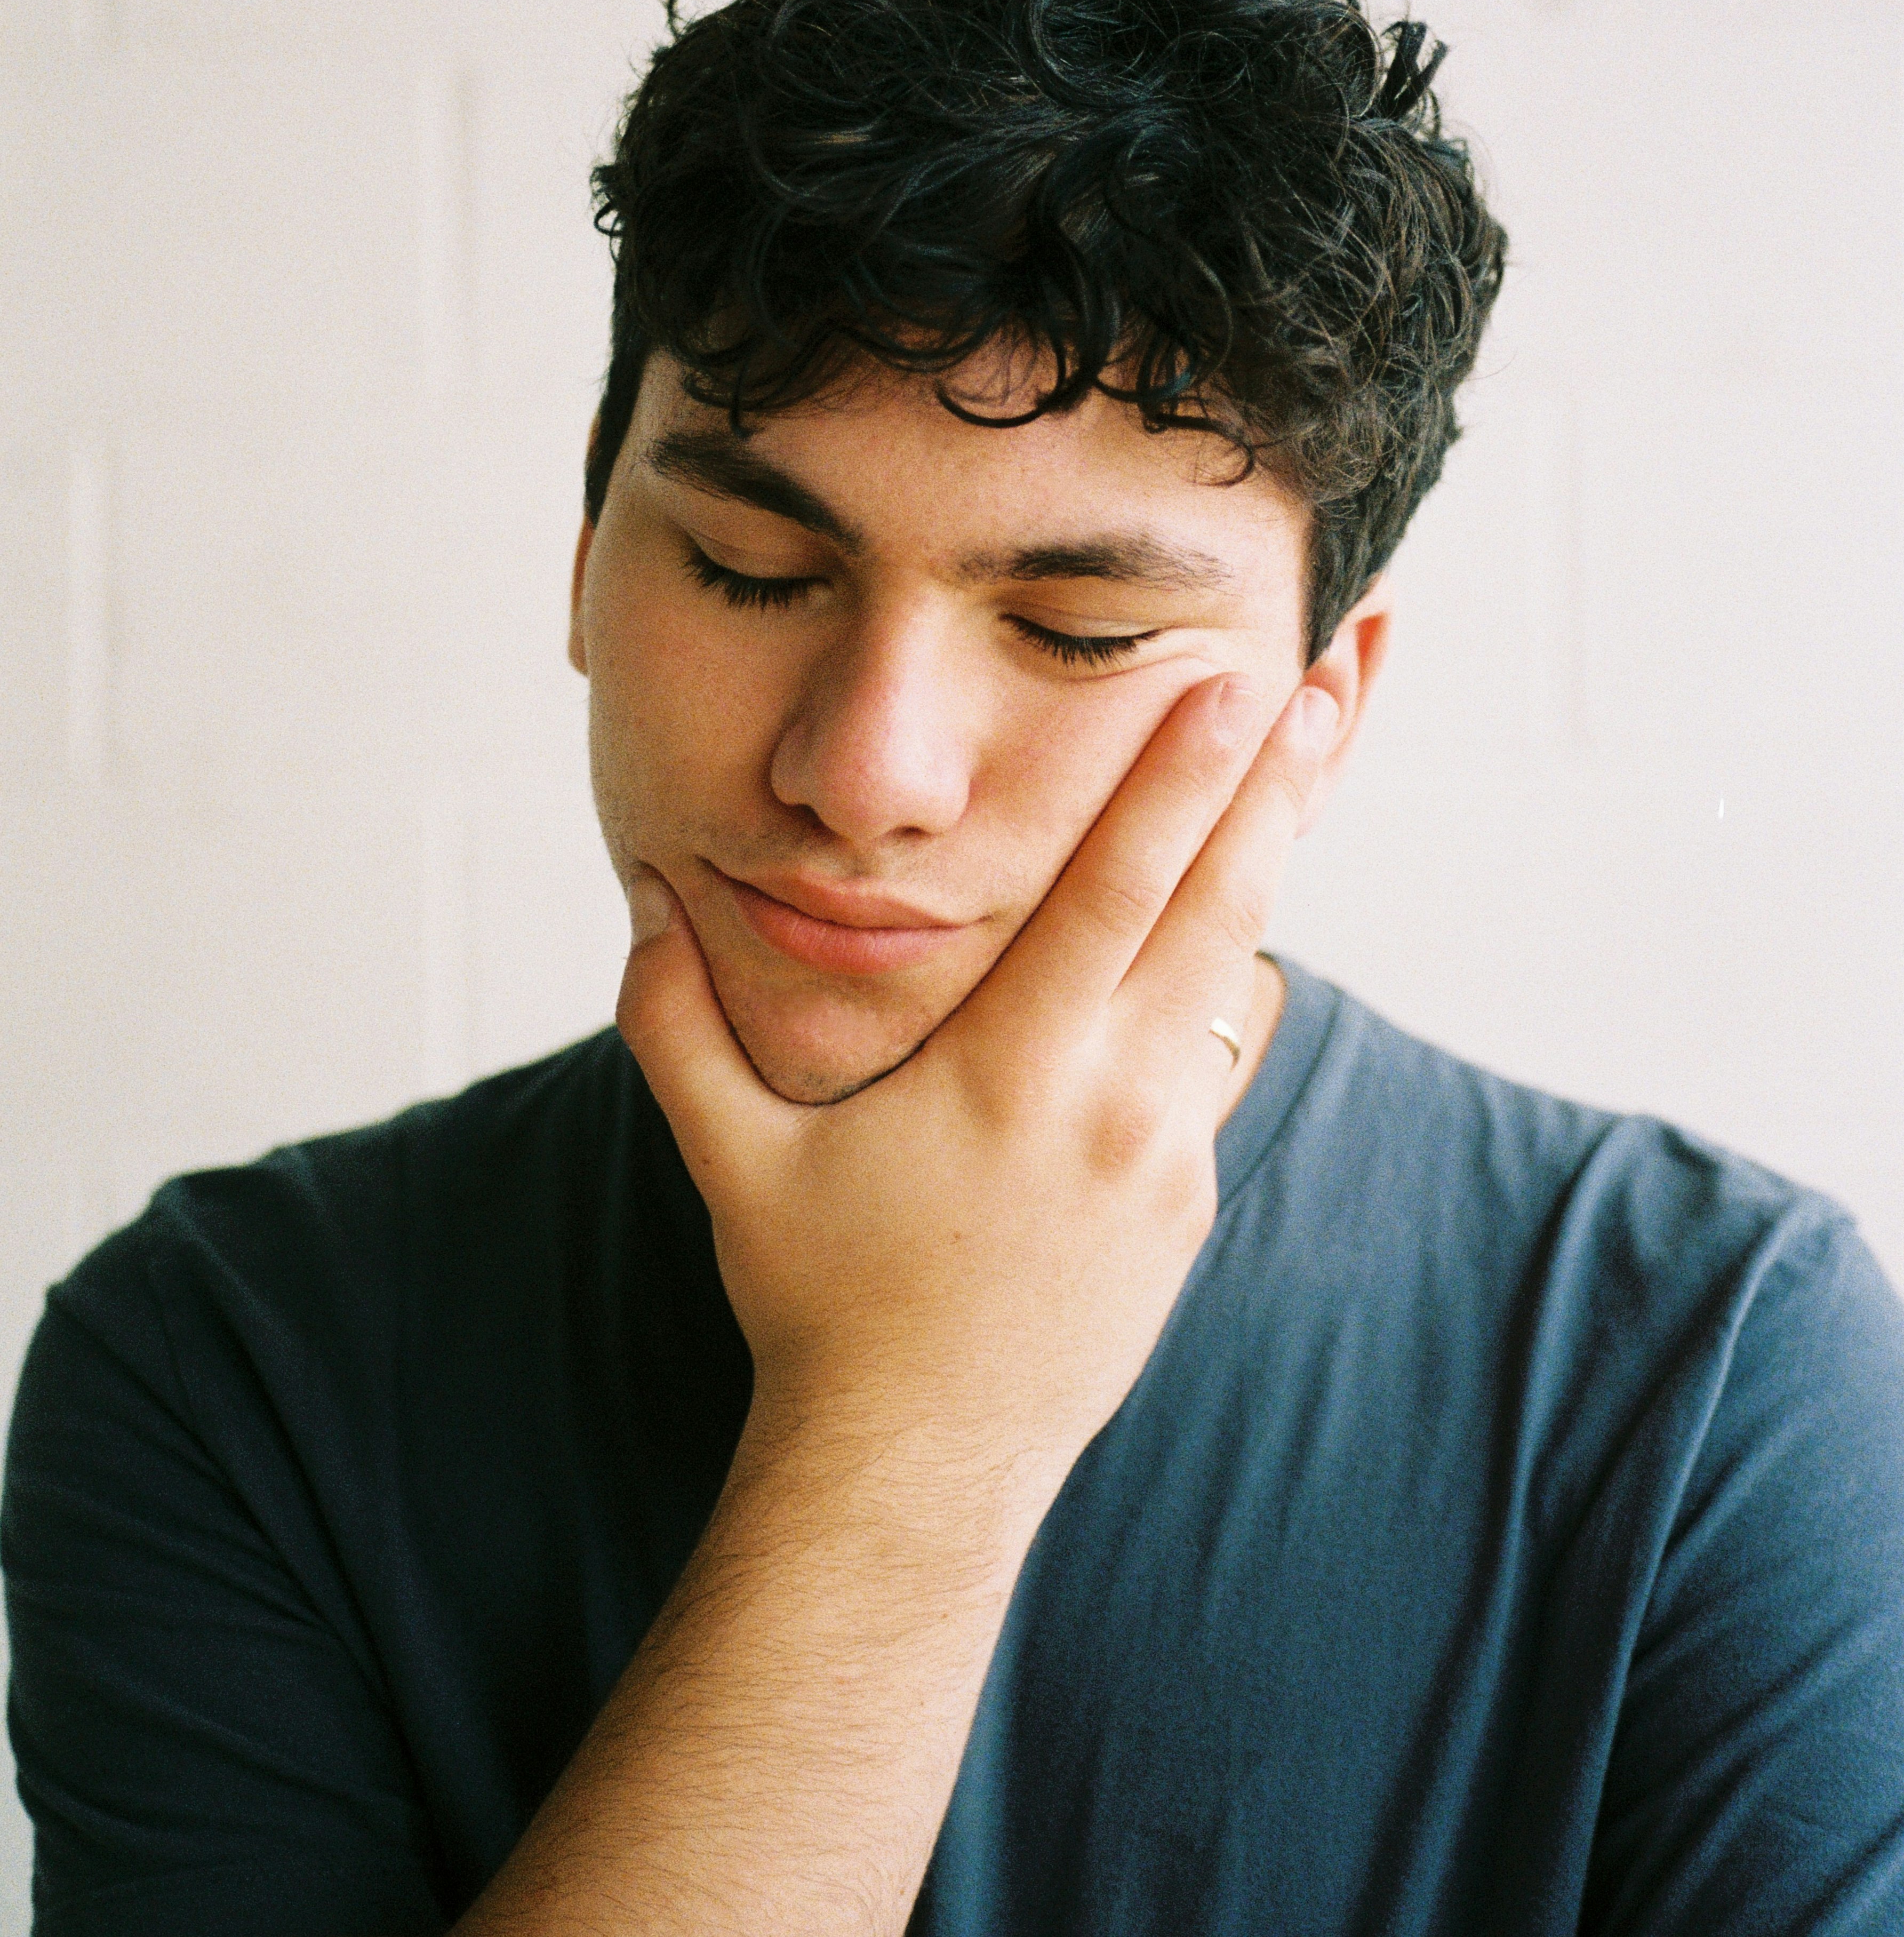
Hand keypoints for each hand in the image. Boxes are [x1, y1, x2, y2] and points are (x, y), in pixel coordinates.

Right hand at [616, 675, 1339, 1500]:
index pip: (1116, 891)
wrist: (918, 1466)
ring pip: (1234, 981)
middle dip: (1272, 788)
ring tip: (1286, 782)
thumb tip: (642, 898)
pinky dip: (1215, 991)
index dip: (1180, 781)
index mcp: (1010, 1071)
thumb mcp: (729, 1162)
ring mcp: (1168, 1157)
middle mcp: (1113, 1103)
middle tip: (1320, 680)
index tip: (1237, 686)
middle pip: (1218, 910)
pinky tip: (1207, 940)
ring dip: (1257, 874)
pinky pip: (1216, 1064)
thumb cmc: (818, 1304)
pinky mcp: (1190, 1204)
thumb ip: (673, 1022)